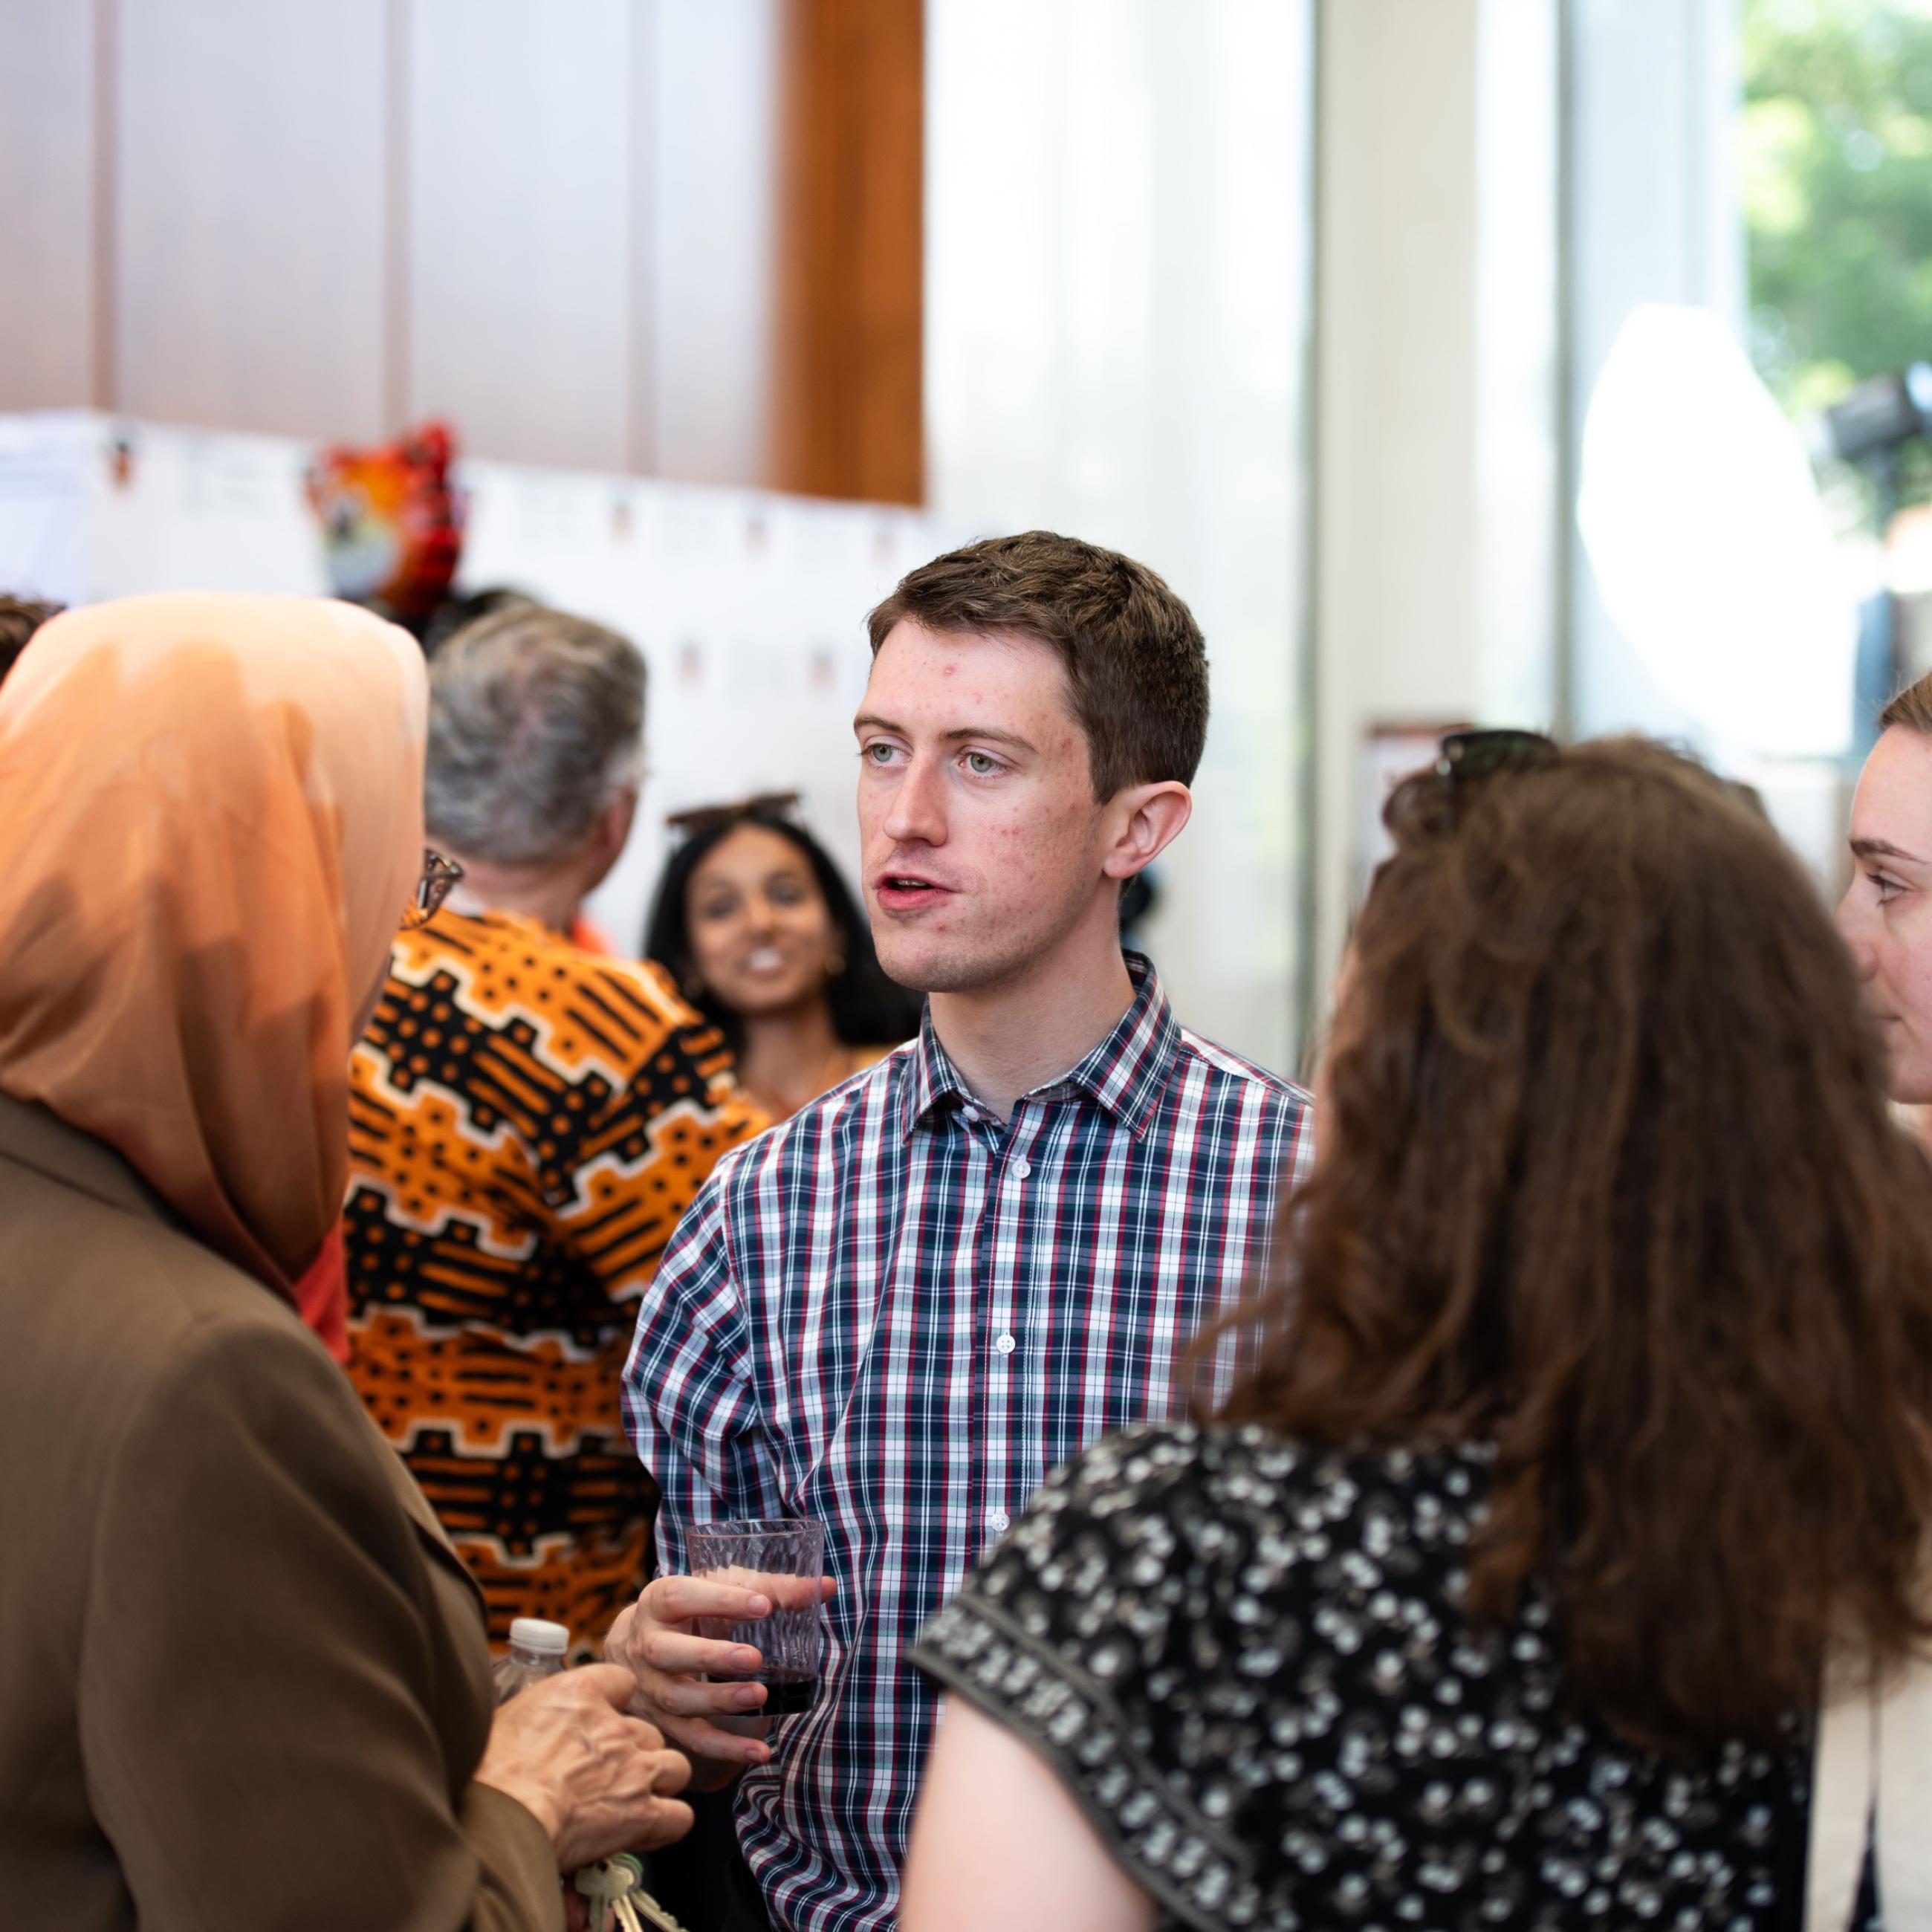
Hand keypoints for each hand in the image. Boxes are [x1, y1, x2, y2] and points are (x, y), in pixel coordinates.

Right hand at [473, 1663, 693, 1870]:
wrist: (502, 1816)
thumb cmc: (490, 1773)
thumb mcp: (507, 1721)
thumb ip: (537, 1715)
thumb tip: (533, 1726)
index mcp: (581, 1694)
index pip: (622, 1681)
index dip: (616, 1704)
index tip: (605, 1720)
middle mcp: (615, 1727)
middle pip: (648, 1731)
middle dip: (635, 1753)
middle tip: (611, 1775)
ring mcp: (634, 1769)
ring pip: (675, 1767)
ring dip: (660, 1784)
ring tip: (635, 1801)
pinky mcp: (642, 1813)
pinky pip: (679, 1817)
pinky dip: (668, 1825)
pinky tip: (648, 1830)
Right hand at [604, 1573, 836, 1772]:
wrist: (637, 1646)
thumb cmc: (693, 1609)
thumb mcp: (719, 1589)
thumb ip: (770, 1589)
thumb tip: (828, 1587)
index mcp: (657, 1602)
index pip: (680, 1597)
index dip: (719, 1600)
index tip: (762, 1605)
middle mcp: (645, 1645)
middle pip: (667, 1652)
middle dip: (711, 1656)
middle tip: (755, 1658)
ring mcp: (649, 1687)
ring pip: (677, 1700)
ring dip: (719, 1701)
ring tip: (759, 1697)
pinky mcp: (661, 1721)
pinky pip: (691, 1739)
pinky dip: (725, 1749)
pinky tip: (759, 1753)